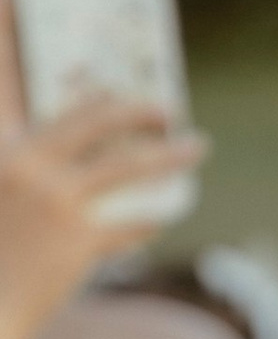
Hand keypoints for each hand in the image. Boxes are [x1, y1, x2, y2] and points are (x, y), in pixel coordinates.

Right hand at [0, 95, 204, 338]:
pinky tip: (158, 221)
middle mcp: (31, 167)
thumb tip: (58, 163)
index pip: (62, 110)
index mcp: (9, 151)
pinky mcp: (77, 242)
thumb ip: (28, 173)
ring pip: (127, 167)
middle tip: (170, 112)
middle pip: (99, 122)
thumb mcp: (2, 195)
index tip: (125, 96)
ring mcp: (56, 203)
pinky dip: (146, 223)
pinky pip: (127, 227)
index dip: (101, 99)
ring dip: (169, 154)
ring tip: (198, 146)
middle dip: (140, 111)